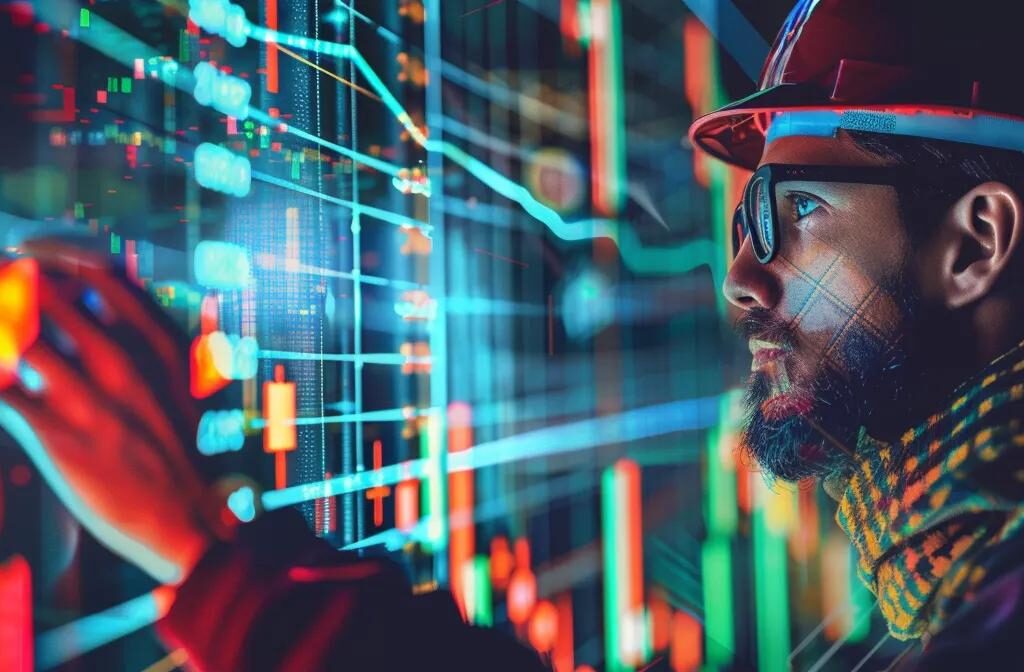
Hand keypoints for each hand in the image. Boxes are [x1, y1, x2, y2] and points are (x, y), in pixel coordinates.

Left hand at [0, 240, 226, 583]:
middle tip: (3, 289)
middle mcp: (124, 362)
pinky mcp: (59, 438)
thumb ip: (148, 343)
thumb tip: (104, 312)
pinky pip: (4, 394)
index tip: (33, 256)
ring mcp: (90, 399)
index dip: (57, 258)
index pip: (100, 276)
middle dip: (14, 287)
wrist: (192, 519)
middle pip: (48, 297)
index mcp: (159, 344)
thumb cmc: (184, 451)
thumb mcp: (184, 384)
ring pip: (17, 339)